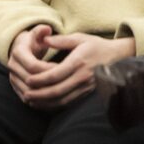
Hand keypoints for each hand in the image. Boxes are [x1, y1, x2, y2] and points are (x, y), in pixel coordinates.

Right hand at [7, 25, 57, 105]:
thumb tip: (47, 29)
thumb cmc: (34, 41)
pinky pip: (29, 99)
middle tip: (65, 82)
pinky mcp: (16, 89)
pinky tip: (55, 98)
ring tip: (61, 91)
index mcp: (18, 52)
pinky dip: (42, 101)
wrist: (22, 51)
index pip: (33, 66)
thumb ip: (42, 31)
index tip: (62, 68)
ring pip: (29, 92)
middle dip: (48, 83)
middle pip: (31, 81)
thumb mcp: (38, 34)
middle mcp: (12, 66)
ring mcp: (13, 78)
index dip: (48, 69)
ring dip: (45, 94)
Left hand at [16, 33, 135, 108]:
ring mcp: (85, 87)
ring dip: (46, 103)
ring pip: (63, 100)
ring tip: (32, 101)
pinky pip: (70, 102)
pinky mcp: (87, 93)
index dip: (40, 79)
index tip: (27, 80)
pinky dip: (56, 105)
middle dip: (40, 94)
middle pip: (57, 90)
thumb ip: (61, 40)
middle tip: (26, 94)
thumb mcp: (80, 38)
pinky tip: (45, 104)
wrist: (118, 57)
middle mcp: (82, 77)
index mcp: (78, 62)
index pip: (56, 74)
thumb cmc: (96, 45)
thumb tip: (44, 39)